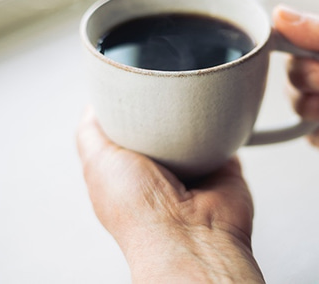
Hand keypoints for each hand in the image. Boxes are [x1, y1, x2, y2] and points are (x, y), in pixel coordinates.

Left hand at [76, 107, 264, 282]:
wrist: (188, 236)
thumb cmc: (139, 211)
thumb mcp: (97, 161)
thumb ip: (91, 131)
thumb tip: (96, 103)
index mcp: (130, 169)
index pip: (129, 126)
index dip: (131, 105)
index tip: (136, 83)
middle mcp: (161, 169)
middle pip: (163, 121)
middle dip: (163, 104)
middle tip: (164, 91)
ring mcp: (194, 168)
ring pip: (196, 125)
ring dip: (195, 115)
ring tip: (191, 104)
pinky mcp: (223, 167)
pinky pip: (226, 137)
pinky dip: (224, 127)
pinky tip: (217, 119)